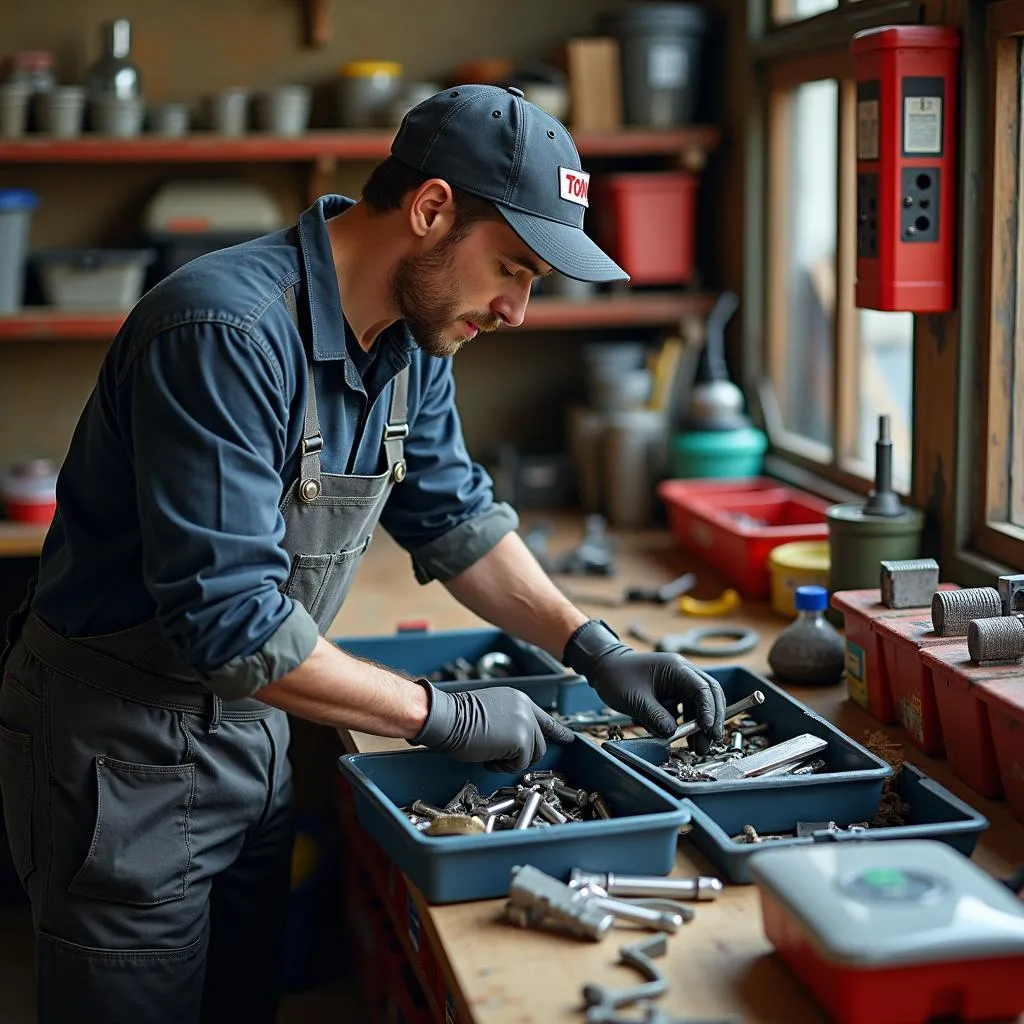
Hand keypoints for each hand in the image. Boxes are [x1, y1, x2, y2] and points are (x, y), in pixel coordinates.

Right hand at [412, 683, 574, 771]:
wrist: (447, 718)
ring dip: (510, 760)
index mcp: (518, 700)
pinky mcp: (522, 741)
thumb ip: (509, 721)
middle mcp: (526, 709)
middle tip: (496, 753)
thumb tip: (515, 740)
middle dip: (520, 755)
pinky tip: (487, 754)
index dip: (557, 731)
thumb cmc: (458, 718)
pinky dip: (502, 766)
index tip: (569, 738)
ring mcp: (526, 724)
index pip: (544, 718)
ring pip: (531, 756)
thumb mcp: (491, 712)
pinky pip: (519, 765)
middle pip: (539, 744)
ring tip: (488, 749)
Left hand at [564, 620, 725, 751]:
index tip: (708, 730)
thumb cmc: (617, 677)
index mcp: (676, 669)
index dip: (709, 711)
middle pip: (710, 696)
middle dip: (713, 720)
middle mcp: (683, 674)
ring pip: (701, 705)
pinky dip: (690, 724)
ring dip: (702, 726)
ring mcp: (679, 683)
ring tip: (698, 748)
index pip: (703, 689)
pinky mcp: (674, 693)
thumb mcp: (635, 700)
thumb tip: (673, 734)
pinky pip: (688, 709)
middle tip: (709, 743)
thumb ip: (655, 717)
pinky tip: (687, 740)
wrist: (604, 667)